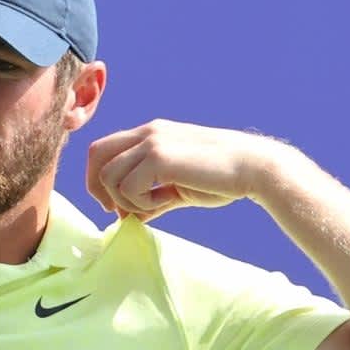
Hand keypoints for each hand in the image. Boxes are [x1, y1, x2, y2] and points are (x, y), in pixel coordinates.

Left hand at [85, 120, 285, 220]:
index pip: (103, 149)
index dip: (99, 180)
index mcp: (151, 134)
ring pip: (109, 176)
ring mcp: (152, 142)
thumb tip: (132, 216)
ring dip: (127, 200)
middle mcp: (147, 133)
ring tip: (157, 205)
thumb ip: (153, 197)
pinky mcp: (160, 158)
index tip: (116, 206)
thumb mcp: (179, 188)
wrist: (254, 169)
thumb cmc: (222, 179)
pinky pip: (128, 187)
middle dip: (99, 189)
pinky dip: (142, 203)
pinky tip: (166, 202)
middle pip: (96, 155)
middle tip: (120, 212)